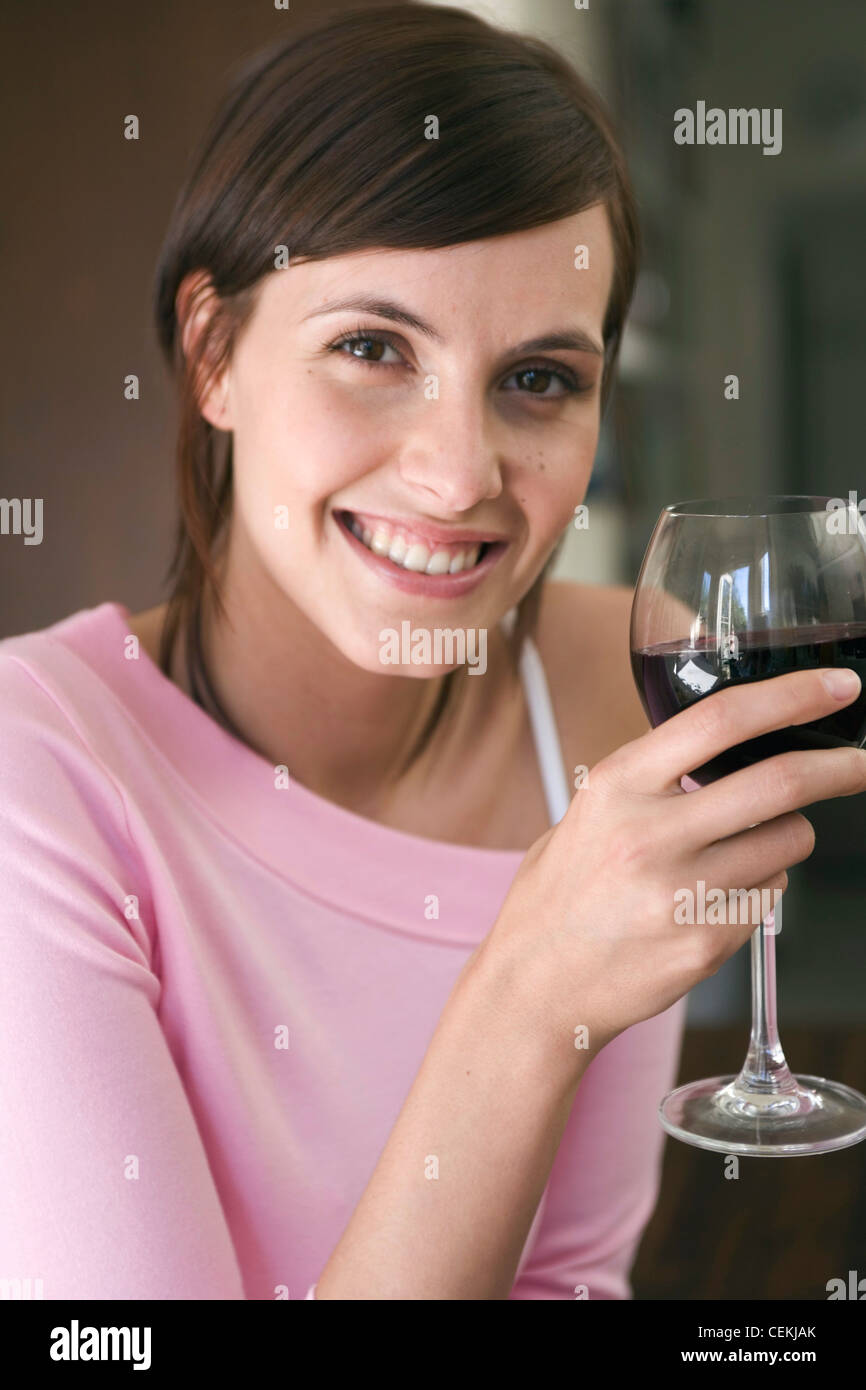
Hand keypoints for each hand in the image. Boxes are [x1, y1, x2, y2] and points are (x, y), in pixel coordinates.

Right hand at [479, 667, 865, 1068]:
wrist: (536, 986)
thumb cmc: (559, 896)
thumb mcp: (585, 815)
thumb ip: (650, 782)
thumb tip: (729, 751)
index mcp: (617, 786)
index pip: (720, 720)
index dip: (791, 695)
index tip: (835, 687)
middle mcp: (650, 835)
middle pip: (778, 783)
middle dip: (838, 767)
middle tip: (858, 762)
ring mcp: (682, 894)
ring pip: (787, 845)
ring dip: (786, 838)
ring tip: (741, 850)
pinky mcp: (707, 943)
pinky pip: (769, 897)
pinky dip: (760, 889)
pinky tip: (714, 899)